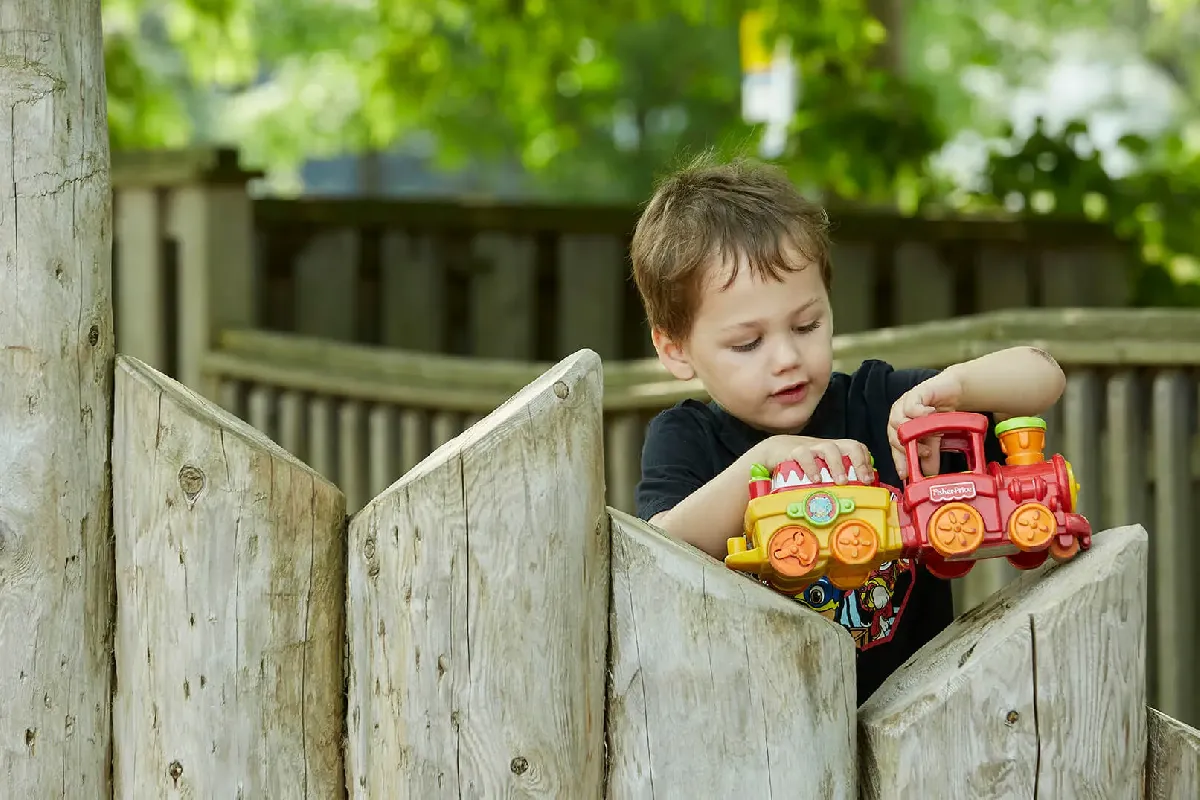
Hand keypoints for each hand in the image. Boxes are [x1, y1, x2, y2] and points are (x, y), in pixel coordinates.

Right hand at [758, 435, 873, 485]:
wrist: (773, 451)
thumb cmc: (802, 465)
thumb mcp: (821, 470)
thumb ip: (834, 479)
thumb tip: (852, 500)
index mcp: (837, 450)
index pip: (858, 449)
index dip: (866, 462)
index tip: (868, 480)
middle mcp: (827, 446)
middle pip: (850, 445)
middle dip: (859, 462)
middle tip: (861, 480)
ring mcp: (812, 447)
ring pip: (829, 449)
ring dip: (838, 466)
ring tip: (840, 482)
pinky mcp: (794, 451)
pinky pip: (805, 455)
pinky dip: (812, 467)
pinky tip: (815, 479)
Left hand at [888, 371, 963, 480]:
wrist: (952, 391)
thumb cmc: (939, 414)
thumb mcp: (935, 439)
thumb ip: (931, 456)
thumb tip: (930, 475)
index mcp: (898, 427)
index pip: (893, 446)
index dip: (898, 460)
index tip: (904, 473)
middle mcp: (898, 416)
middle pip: (892, 435)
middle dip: (907, 447)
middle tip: (925, 453)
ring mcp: (904, 404)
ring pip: (898, 421)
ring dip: (915, 432)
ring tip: (932, 436)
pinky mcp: (915, 393)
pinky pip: (911, 405)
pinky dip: (920, 413)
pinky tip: (931, 416)